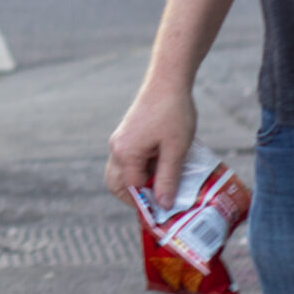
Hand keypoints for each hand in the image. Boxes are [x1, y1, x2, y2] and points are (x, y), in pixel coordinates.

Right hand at [105, 83, 196, 206]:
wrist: (168, 81)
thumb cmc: (173, 113)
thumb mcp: (176, 150)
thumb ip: (168, 178)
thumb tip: (163, 205)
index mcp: (125, 154)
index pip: (132, 189)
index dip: (150, 203)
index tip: (168, 212)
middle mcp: (117, 148)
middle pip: (117, 184)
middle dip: (135, 197)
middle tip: (160, 202)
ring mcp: (121, 141)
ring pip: (124, 172)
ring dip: (142, 181)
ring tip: (167, 183)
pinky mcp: (128, 135)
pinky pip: (131, 160)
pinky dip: (144, 168)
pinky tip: (166, 165)